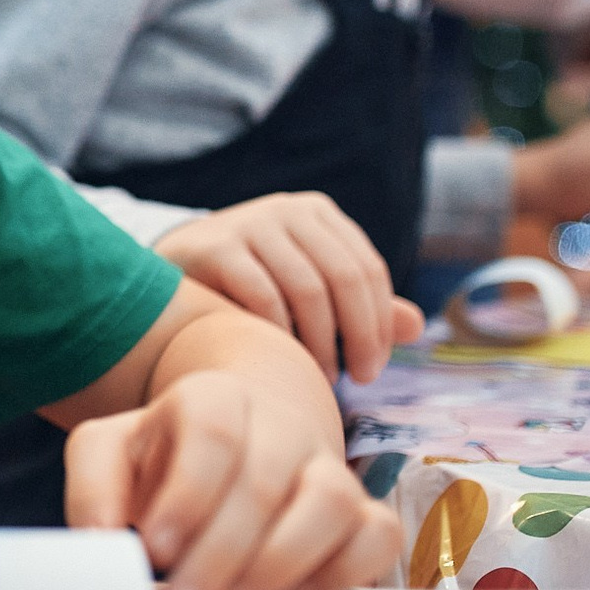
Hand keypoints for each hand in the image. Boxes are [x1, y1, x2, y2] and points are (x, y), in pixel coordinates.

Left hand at [65, 369, 396, 589]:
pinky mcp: (365, 512)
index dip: (186, 493)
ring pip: (330, 502)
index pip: (212, 430)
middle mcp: (280, 424)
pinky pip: (378, 536)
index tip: (154, 549)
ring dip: (277, 566)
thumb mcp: (110, 453)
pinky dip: (341, 573)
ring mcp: (329, 465)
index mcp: (213, 397)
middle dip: (218, 556)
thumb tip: (100, 540)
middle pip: (263, 480)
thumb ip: (93, 487)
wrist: (238, 441)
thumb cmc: (165, 457)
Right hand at [155, 193, 421, 383]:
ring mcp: (250, 222)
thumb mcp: (308, 287)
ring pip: (307, 289)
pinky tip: (280, 356)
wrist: (172, 270)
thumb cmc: (249, 284)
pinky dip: (280, 333)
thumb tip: (418, 326)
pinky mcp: (217, 245)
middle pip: (344, 277)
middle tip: (357, 380)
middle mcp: (288, 209)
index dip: (380, 323)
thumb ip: (359, 306)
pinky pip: (263, 296)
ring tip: (320, 375)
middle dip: (359, 335)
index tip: (374, 368)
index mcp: (318, 214)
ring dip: (321, 342)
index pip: (368, 269)